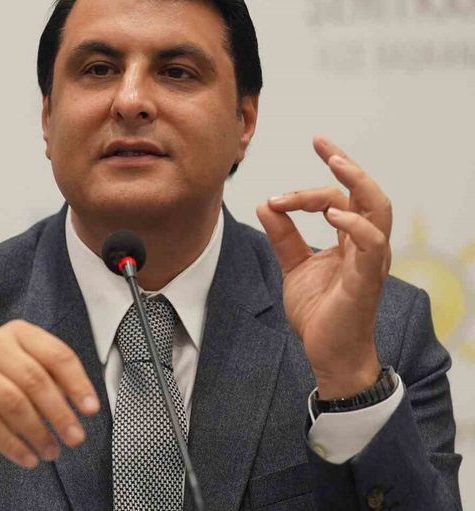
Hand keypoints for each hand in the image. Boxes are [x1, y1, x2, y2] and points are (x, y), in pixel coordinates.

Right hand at [0, 320, 99, 498]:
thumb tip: (85, 404)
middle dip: (60, 413)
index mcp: (18, 333)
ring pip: (13, 403)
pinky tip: (29, 458)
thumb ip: (55, 383)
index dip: (78, 383)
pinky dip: (14, 445)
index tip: (91, 409)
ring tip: (52, 452)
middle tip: (76, 438)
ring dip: (38, 433)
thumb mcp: (27, 379)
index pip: (56, 354)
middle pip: (35, 379)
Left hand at [256, 136, 390, 398]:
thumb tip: (266, 205)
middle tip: (323, 145)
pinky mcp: (365, 281)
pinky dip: (354, 225)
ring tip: (333, 166)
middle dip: (348, 166)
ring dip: (356, 185)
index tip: (311, 147)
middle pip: (368, 195)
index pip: (345, 195)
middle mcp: (365, 246)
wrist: (326, 353)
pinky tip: (332, 214)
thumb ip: (284, 237)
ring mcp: (369, 262)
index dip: (327, 171)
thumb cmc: (319, 312)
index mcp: (350, 241)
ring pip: (377, 212)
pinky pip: (371, 246)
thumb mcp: (294, 267)